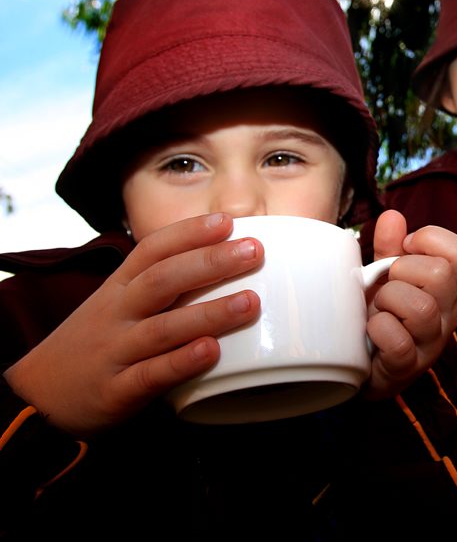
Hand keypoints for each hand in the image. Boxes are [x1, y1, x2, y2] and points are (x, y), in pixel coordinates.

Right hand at [3, 213, 262, 436]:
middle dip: (210, 262)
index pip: (152, 250)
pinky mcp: (116, 391)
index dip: (189, 233)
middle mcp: (117, 313)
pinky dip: (182, 362)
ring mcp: (115, 351)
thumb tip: (227, 261)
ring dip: (210, 313)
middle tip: (254, 251)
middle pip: (162, 280)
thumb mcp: (119, 304)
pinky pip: (151, 375)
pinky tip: (212, 351)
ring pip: (164, 328)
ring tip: (250, 302)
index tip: (227, 221)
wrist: (40, 397)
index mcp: (119, 287)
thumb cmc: (98, 342)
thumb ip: (164, 285)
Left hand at [362, 209, 456, 398]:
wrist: (357, 363)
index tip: (404, 250)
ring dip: (388, 302)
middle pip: (440, 274)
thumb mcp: (386, 277)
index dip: (429, 240)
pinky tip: (372, 332)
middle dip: (401, 272)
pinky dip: (378, 329)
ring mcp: (432, 342)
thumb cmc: (381, 313)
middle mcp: (448, 313)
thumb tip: (392, 216)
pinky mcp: (410, 366)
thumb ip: (390, 247)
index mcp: (449, 286)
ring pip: (421, 307)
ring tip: (379, 310)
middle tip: (387, 286)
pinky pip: (398, 340)